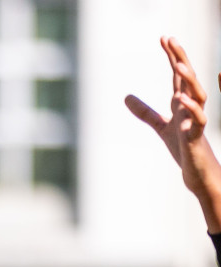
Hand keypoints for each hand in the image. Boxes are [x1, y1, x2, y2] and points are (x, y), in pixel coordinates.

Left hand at [125, 36, 220, 230]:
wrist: (197, 171)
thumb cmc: (183, 146)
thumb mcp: (161, 126)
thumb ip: (146, 112)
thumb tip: (126, 97)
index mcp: (183, 102)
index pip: (178, 74)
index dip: (172, 56)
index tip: (164, 38)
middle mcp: (191, 107)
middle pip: (188, 78)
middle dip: (180, 58)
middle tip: (170, 39)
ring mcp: (195, 121)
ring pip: (197, 94)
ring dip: (188, 79)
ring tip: (177, 64)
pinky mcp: (196, 137)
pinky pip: (198, 120)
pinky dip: (190, 109)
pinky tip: (180, 99)